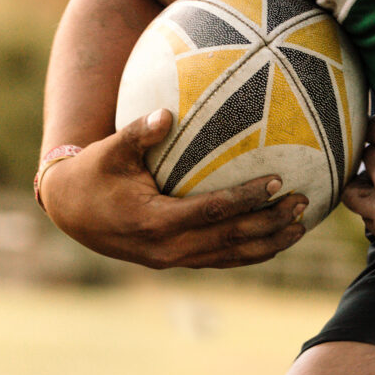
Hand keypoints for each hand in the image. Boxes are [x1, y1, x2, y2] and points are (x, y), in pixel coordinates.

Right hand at [37, 110, 307, 268]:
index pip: (212, 212)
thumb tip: (166, 113)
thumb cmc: (94, 173)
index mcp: (154, 221)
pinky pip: (221, 259)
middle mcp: (167, 248)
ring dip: (268, 243)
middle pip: (230, 240)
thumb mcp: (111, 149)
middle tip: (302, 202)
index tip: (276, 181)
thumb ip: (139, 132)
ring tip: (301, 226)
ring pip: (230, 257)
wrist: (72, 212)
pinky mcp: (176, 261)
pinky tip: (276, 239)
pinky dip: (251, 252)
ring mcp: (173, 260)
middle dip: (270, 224)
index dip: (246, 199)